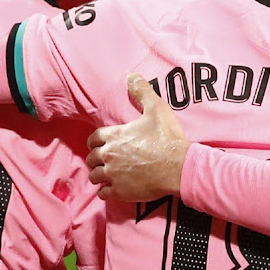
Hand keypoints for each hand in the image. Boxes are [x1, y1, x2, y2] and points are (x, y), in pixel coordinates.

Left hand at [86, 74, 189, 201]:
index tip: (100, 144)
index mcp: (115, 135)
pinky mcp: (120, 191)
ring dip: (99, 175)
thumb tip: (132, 76)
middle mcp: (109, 155)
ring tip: (107, 175)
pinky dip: (105, 191)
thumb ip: (142, 91)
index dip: (96, 141)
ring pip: (95, 176)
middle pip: (92, 158)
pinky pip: (103, 194)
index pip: (93, 138)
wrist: (177, 166)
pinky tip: (112, 189)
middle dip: (96, 158)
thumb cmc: (167, 137)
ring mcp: (113, 175)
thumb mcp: (156, 109)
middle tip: (105, 160)